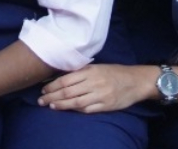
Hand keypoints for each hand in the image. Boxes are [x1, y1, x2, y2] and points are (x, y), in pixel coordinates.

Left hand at [39, 64, 153, 113]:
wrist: (136, 81)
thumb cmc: (113, 72)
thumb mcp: (96, 67)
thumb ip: (80, 72)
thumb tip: (59, 79)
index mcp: (89, 72)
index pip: (65, 80)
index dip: (52, 86)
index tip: (43, 90)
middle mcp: (94, 83)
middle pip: (67, 92)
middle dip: (52, 97)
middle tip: (41, 101)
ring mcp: (100, 95)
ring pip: (76, 102)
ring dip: (61, 105)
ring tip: (51, 106)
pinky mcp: (107, 105)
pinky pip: (88, 109)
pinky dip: (76, 110)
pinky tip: (68, 109)